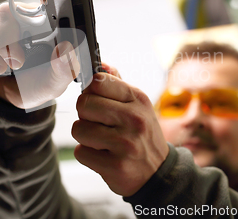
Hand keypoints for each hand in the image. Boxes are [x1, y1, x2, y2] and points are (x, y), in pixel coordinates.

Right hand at [0, 0, 79, 107]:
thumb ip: (64, 69)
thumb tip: (67, 51)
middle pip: (7, 8)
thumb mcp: (55, 81)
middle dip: (7, 36)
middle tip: (15, 62)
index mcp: (41, 24)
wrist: (11, 97)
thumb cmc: (38, 83)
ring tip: (0, 67)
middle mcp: (18, 18)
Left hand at [72, 63, 168, 196]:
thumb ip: (117, 84)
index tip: (95, 100)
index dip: (90, 91)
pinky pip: (80, 152)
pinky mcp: (115, 165)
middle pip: (83, 104)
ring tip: (101, 141)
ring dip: (84, 136)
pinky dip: (87, 155)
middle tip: (99, 124)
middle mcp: (134, 119)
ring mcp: (125, 143)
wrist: (159, 174)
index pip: (98, 81)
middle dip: (84, 115)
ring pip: (78, 129)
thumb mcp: (138, 106)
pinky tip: (103, 155)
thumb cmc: (142, 135)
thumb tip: (101, 64)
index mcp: (138, 100)